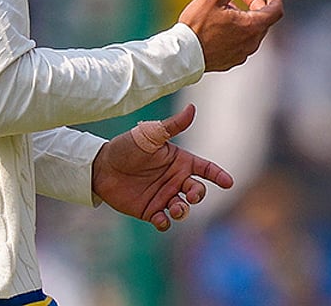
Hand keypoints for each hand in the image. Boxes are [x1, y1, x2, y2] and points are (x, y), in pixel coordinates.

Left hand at [92, 104, 232, 230]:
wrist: (102, 166)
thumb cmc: (127, 146)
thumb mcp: (151, 135)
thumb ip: (173, 126)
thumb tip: (192, 108)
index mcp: (179, 161)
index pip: (205, 169)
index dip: (218, 175)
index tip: (228, 183)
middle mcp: (175, 180)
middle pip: (197, 191)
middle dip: (199, 194)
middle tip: (191, 194)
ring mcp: (163, 196)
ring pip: (183, 208)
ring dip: (183, 210)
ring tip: (175, 207)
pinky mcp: (150, 210)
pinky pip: (164, 221)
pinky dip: (165, 222)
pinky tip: (160, 218)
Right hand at [178, 0, 282, 71]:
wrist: (181, 55)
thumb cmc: (197, 24)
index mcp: (252, 26)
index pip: (276, 10)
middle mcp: (251, 43)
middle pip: (263, 20)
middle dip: (255, 3)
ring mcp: (242, 54)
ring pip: (252, 32)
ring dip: (245, 18)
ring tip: (226, 8)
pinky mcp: (231, 61)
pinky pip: (242, 43)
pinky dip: (238, 31)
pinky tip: (220, 26)